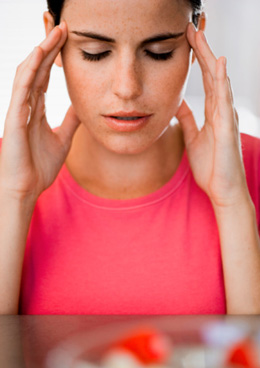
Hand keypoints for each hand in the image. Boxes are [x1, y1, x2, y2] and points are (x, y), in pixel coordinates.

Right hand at [0, 22, 79, 201]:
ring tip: (54, 34)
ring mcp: (19, 111)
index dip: (54, 57)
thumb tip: (82, 106)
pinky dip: (29, 71)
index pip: (44, 76)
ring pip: (27, 74)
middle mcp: (26, 105)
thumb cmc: (41, 166)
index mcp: (36, 109)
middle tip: (63, 27)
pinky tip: (38, 54)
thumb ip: (70, 121)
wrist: (29, 188)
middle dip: (49, 47)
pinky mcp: (14, 119)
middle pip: (37, 69)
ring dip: (40, 52)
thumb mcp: (63, 138)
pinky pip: (21, 90)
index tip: (68, 40)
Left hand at [176, 23, 249, 208]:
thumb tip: (177, 104)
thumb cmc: (210, 167)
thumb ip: (187, 121)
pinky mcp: (227, 128)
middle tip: (191, 29)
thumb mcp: (193, 139)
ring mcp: (226, 118)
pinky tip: (219, 65)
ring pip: (219, 82)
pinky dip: (222, 82)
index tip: (186, 41)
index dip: (197, 60)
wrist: (221, 190)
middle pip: (212, 75)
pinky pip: (224, 101)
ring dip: (210, 59)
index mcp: (212, 113)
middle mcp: (221, 111)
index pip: (205, 80)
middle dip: (202, 51)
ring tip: (201, 37)